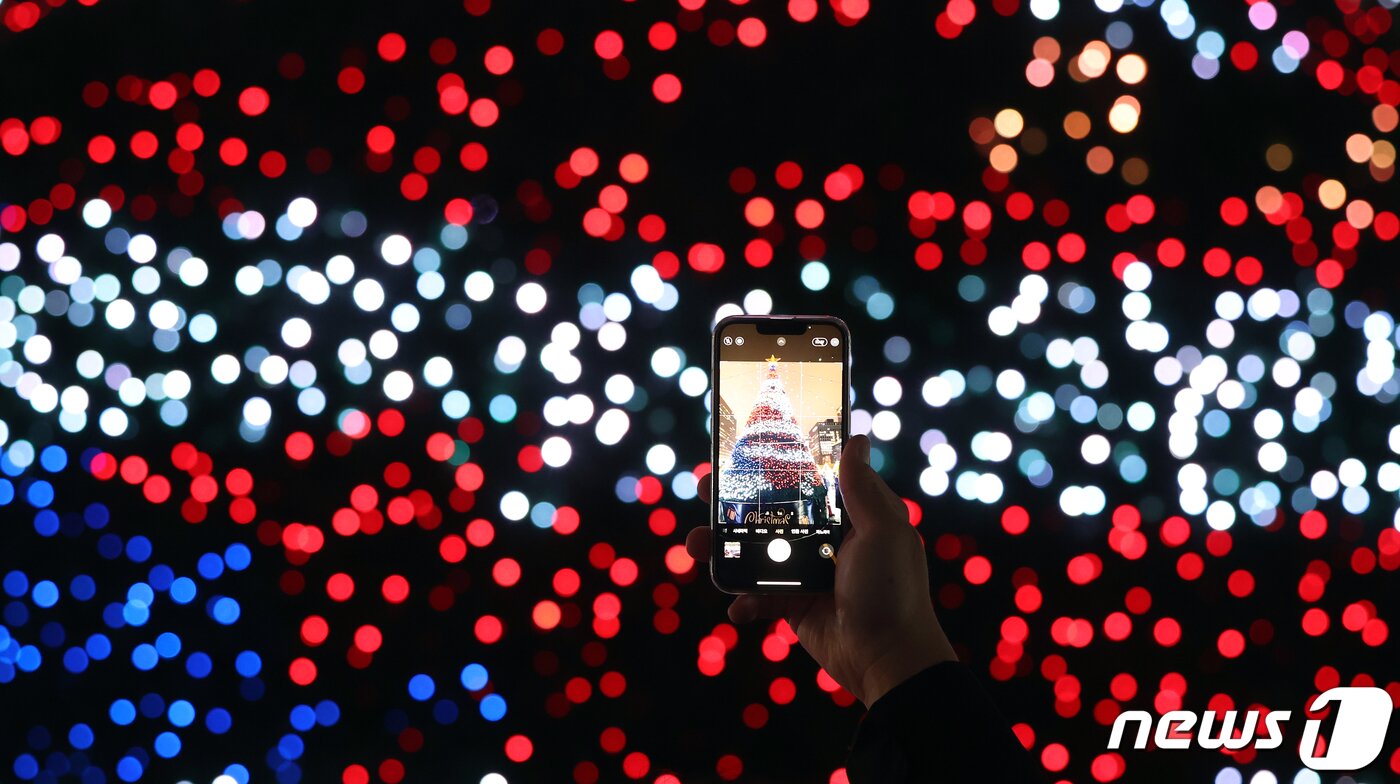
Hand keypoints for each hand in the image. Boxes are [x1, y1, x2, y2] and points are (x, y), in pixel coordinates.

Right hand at [686, 434, 956, 707]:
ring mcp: (806, 572)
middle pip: (772, 512)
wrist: (887, 660)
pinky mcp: (792, 604)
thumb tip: (855, 439)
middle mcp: (826, 540)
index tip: (743, 449)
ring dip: (722, 548)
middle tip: (705, 489)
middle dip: (735, 503)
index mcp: (851, 516)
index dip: (777, 464)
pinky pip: (758, 595)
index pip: (809, 480)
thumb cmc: (892, 590)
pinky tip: (737, 605)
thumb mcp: (883, 532)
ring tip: (694, 544)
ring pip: (755, 551)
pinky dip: (743, 598)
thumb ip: (862, 489)